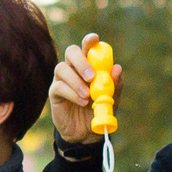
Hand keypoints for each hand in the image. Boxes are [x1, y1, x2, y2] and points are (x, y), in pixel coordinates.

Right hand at [48, 33, 119, 147]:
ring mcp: (62, 79)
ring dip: (76, 81)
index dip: (90, 41)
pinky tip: (82, 102)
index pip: (87, 48)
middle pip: (71, 52)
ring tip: (88, 95)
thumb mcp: (112, 98)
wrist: (87, 133)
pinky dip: (72, 94)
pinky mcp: (54, 93)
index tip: (94, 39)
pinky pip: (59, 87)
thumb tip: (117, 68)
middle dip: (81, 61)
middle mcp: (74, 69)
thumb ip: (115, 84)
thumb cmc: (99, 110)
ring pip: (62, 68)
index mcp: (89, 65)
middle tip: (92, 76)